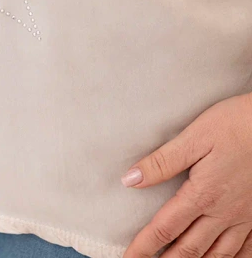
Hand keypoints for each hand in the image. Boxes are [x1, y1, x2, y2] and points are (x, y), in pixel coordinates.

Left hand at [123, 93, 251, 257]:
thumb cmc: (235, 124)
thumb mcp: (195, 136)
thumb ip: (163, 161)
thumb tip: (130, 179)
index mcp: (202, 194)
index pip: (165, 228)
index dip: (144, 246)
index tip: (128, 257)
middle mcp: (224, 214)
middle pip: (189, 250)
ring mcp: (245, 219)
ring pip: (218, 257)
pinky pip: (245, 251)